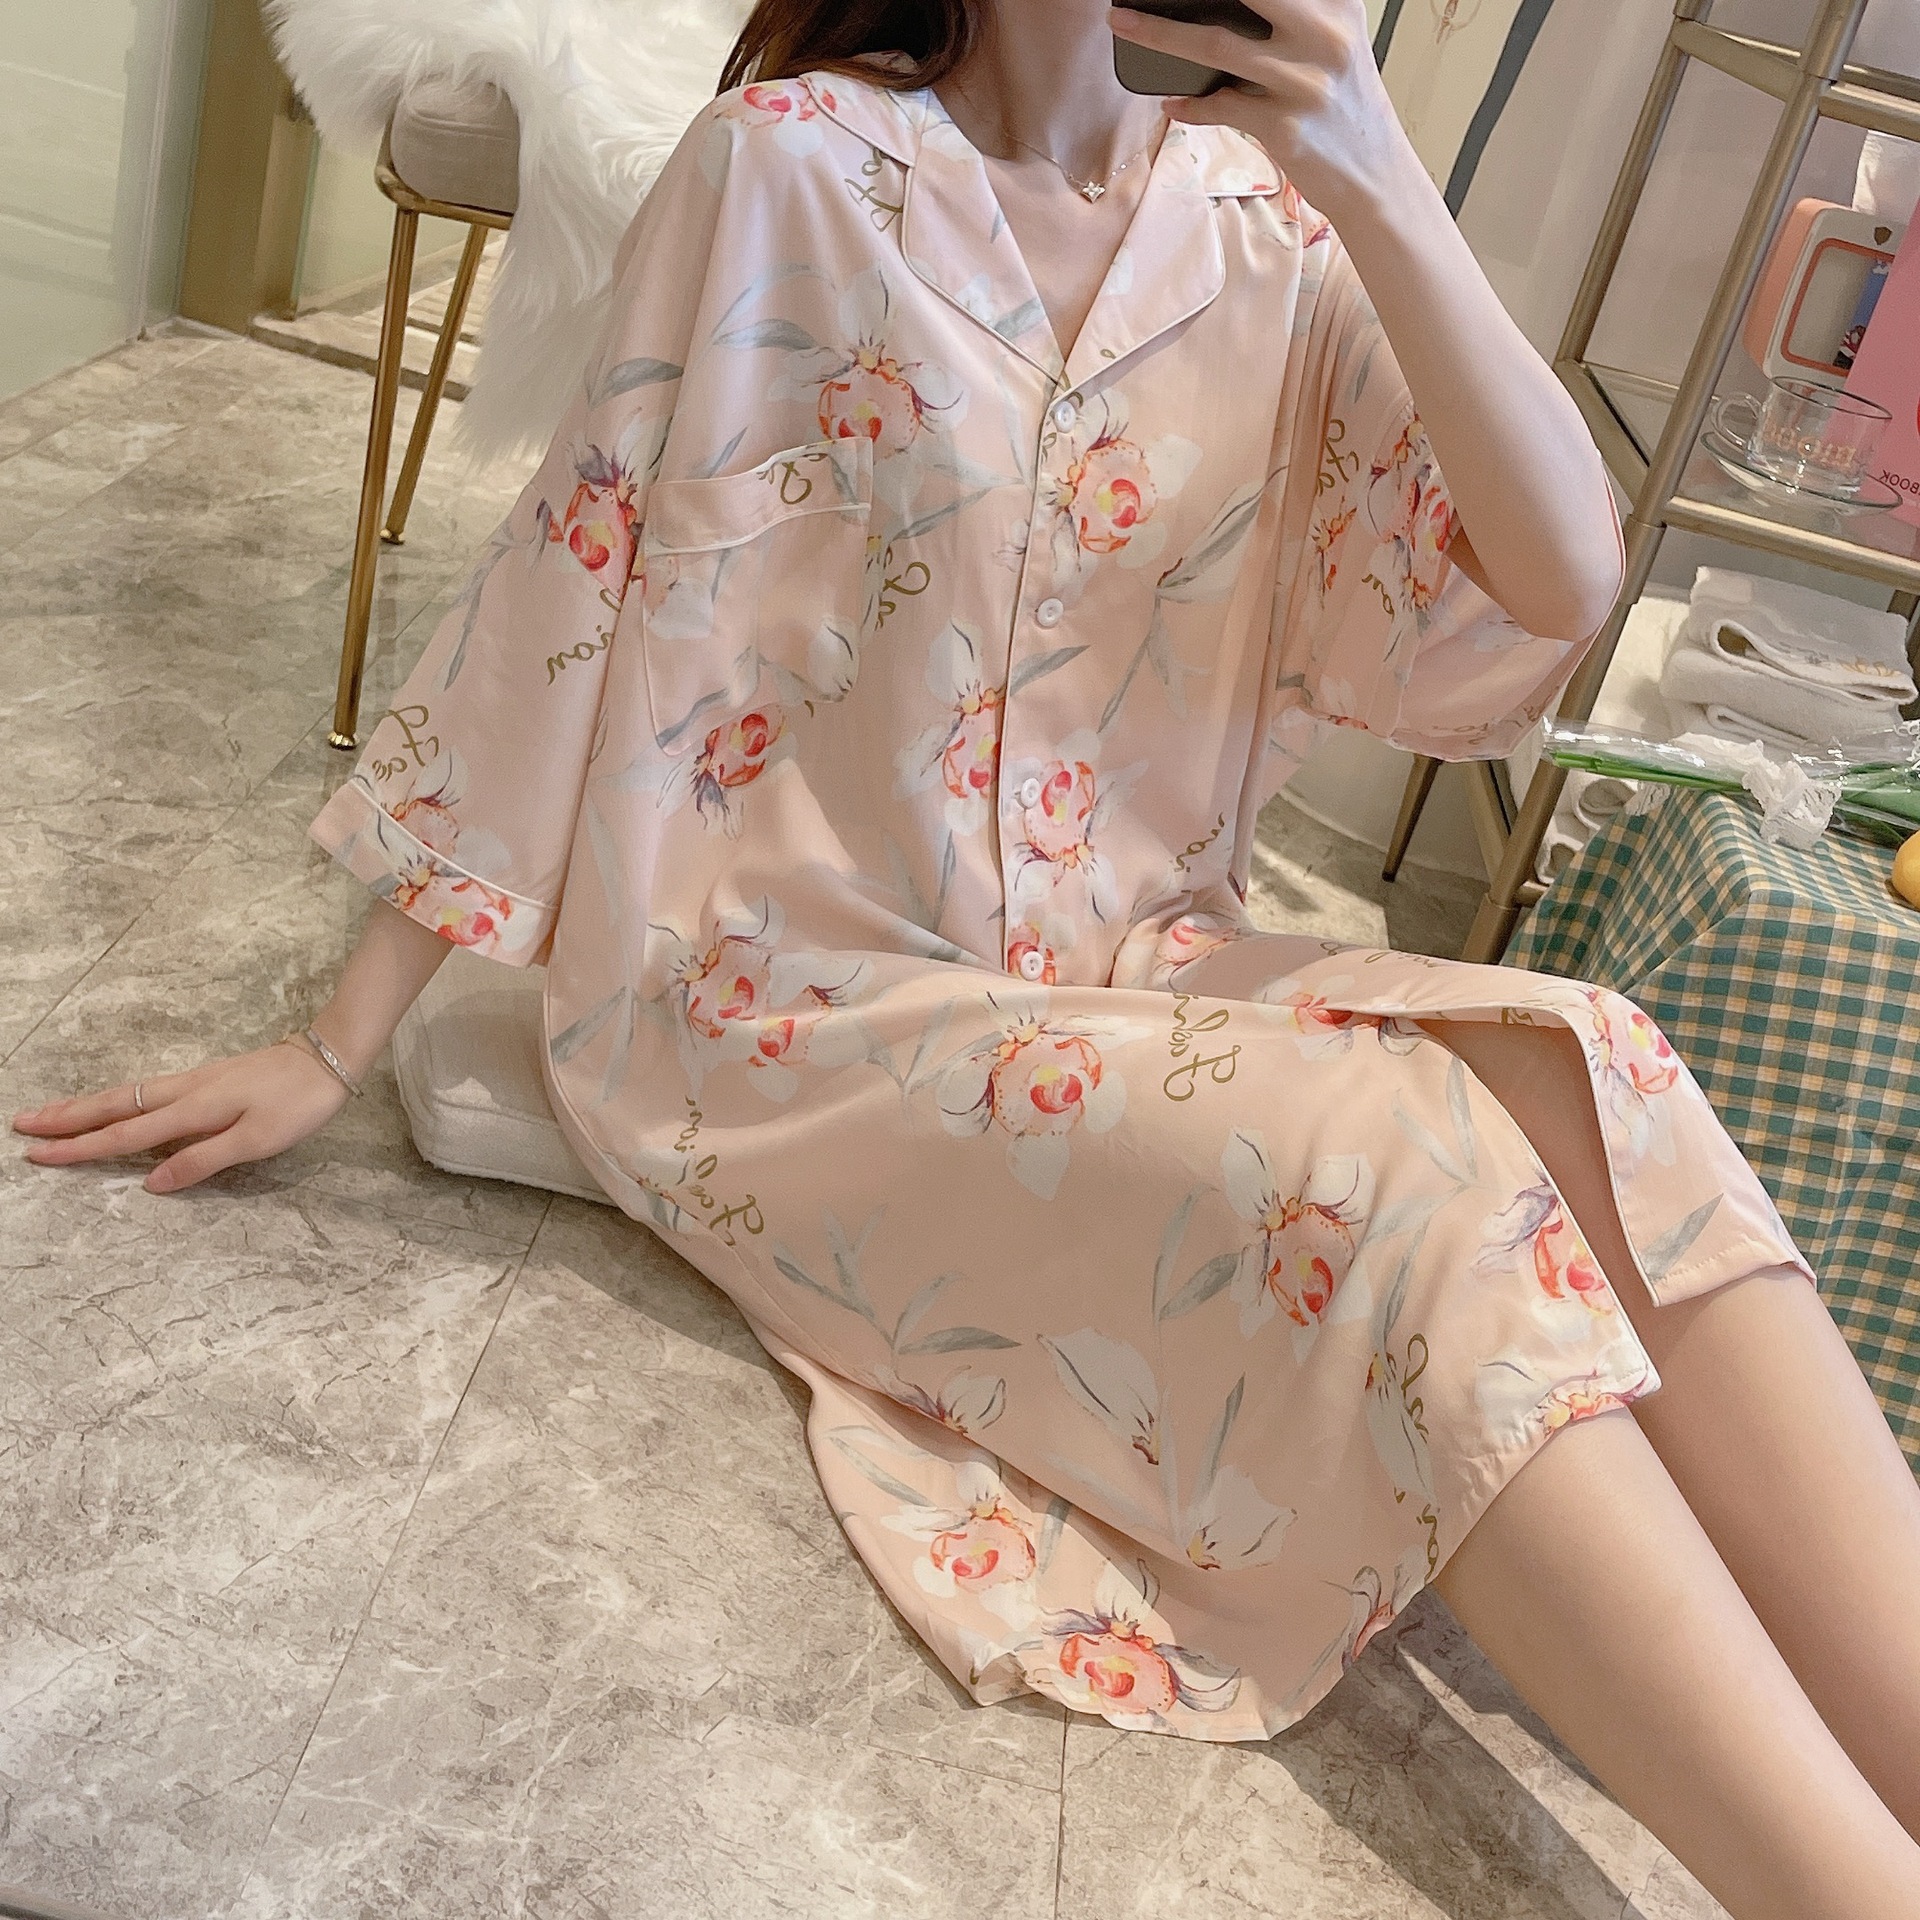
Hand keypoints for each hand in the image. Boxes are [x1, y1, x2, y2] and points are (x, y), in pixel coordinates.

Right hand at [12, 1039, 352, 1193]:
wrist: (326, 1059)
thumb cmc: (297, 1103)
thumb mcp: (256, 1140)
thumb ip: (203, 1161)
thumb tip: (150, 1183)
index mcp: (193, 1110)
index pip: (125, 1135)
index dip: (81, 1148)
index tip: (38, 1155)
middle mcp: (184, 1092)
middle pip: (113, 1106)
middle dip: (66, 1118)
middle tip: (21, 1126)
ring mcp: (194, 1082)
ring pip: (127, 1094)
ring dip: (86, 1105)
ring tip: (50, 1114)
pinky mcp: (207, 1079)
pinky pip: (147, 1090)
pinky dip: (116, 1098)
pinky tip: (111, 1104)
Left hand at [1108, 0, 1415, 220]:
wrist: (1375, 178)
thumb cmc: (1342, 109)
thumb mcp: (1333, 46)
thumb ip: (1294, 19)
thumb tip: (1220, 9)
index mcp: (1337, 5)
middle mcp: (1324, 35)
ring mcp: (1304, 82)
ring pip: (1215, 45)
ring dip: (1159, 34)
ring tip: (1124, 24)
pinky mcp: (1285, 127)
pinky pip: (1220, 108)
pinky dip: (1190, 105)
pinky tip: (1173, 102)